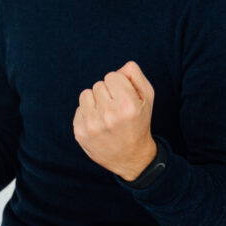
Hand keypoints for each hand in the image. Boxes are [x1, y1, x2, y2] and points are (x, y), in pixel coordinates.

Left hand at [72, 61, 156, 180]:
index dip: (119, 85)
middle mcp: (109, 116)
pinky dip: (87, 113)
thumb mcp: (147, 98)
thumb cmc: (138, 122)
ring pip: (86, 94)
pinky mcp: (80, 132)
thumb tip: (120, 68)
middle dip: (107, 93)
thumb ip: (135, 76)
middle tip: (116, 109)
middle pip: (99, 84)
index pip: (112, 76)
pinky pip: (79, 108)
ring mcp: (92, 125)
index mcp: (128, 106)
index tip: (124, 98)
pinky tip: (98, 124)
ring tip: (106, 115)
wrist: (131, 157)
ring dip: (95, 101)